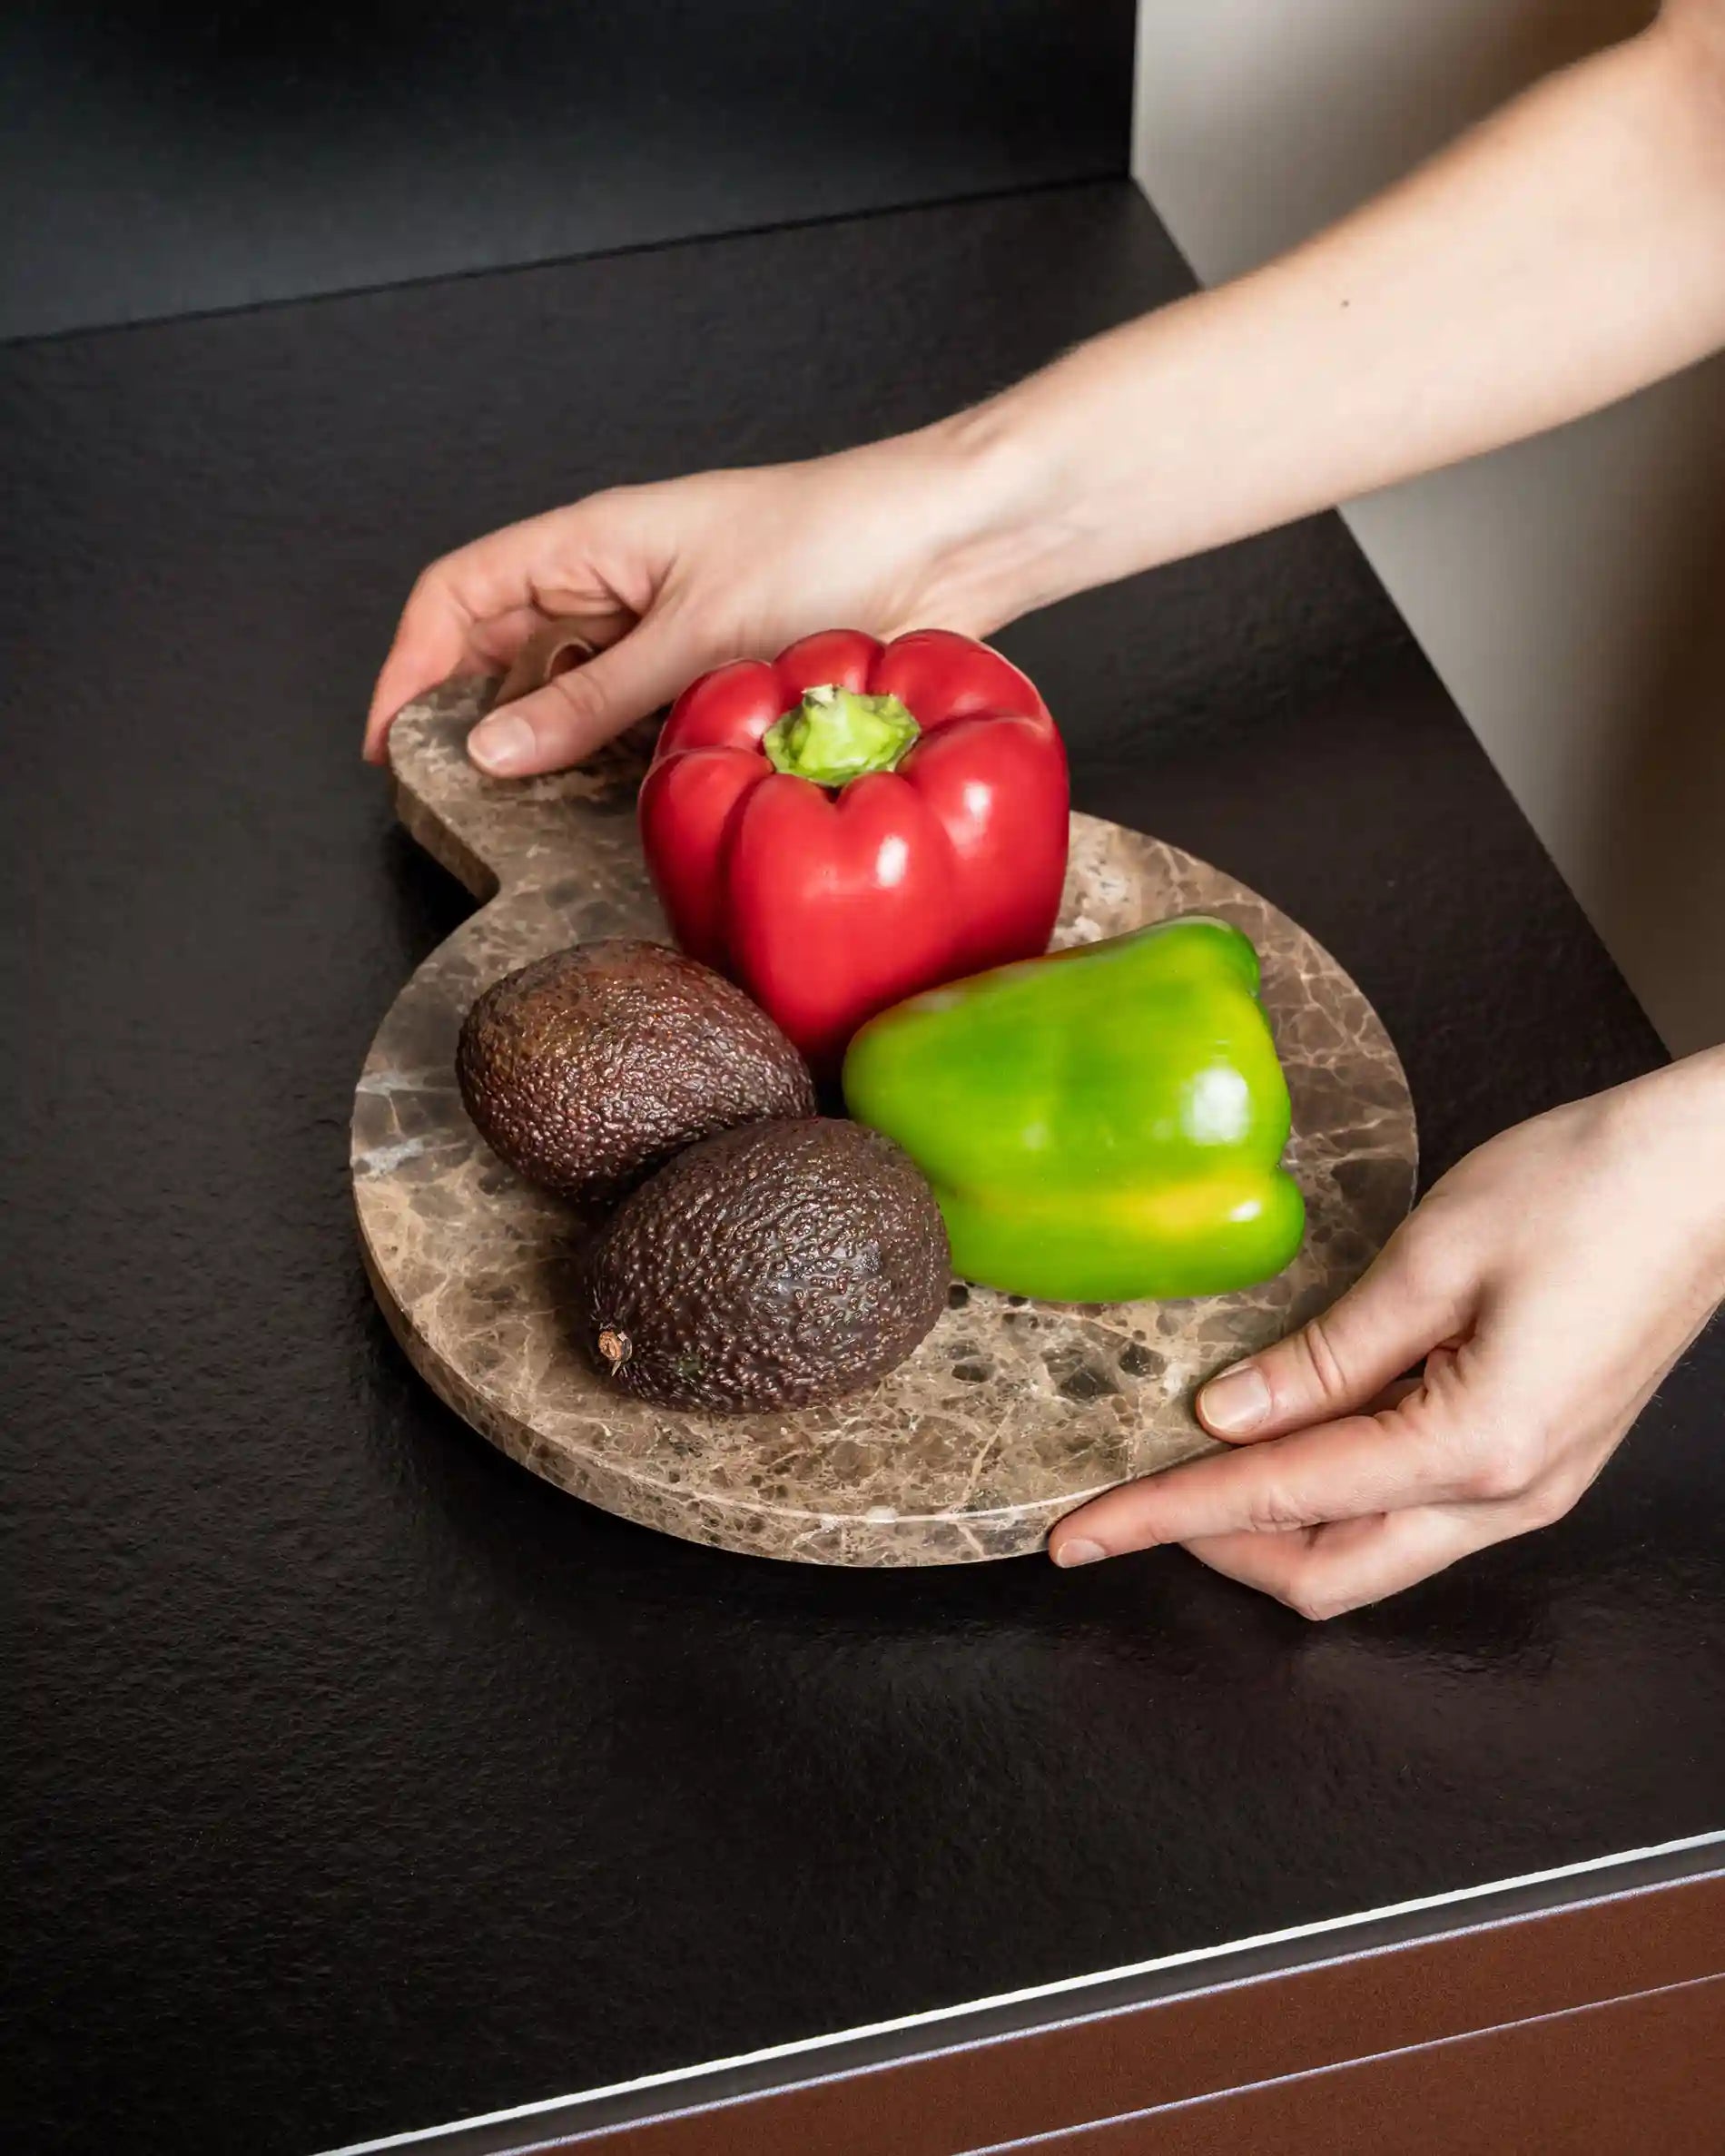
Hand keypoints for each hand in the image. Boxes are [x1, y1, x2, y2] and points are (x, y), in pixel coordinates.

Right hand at [361, 420, 1044, 774]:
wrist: (948, 541)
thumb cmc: (834, 542)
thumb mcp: (697, 633)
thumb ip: (593, 699)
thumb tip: (494, 749)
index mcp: (592, 540)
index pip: (458, 593)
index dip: (410, 667)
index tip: (390, 747)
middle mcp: (618, 581)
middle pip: (504, 647)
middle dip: (472, 716)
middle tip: (458, 797)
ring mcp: (665, 628)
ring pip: (571, 691)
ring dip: (549, 746)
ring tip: (533, 810)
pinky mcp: (713, 669)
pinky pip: (636, 717)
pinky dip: (616, 757)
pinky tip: (619, 800)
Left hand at [1049, 1049, 1724, 1617]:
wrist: (1715, 1173)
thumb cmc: (1593, 1190)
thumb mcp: (1432, 1257)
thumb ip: (1323, 1353)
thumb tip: (1227, 1415)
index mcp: (1474, 1447)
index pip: (1275, 1501)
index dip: (1162, 1517)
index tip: (1081, 1531)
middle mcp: (1506, 1495)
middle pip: (1325, 1573)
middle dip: (1216, 1549)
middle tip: (1133, 1499)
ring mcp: (1530, 1487)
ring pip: (1370, 1554)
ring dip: (1274, 1525)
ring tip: (1195, 1462)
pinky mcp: (1537, 1458)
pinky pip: (1413, 1510)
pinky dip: (1333, 1491)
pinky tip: (1290, 1432)